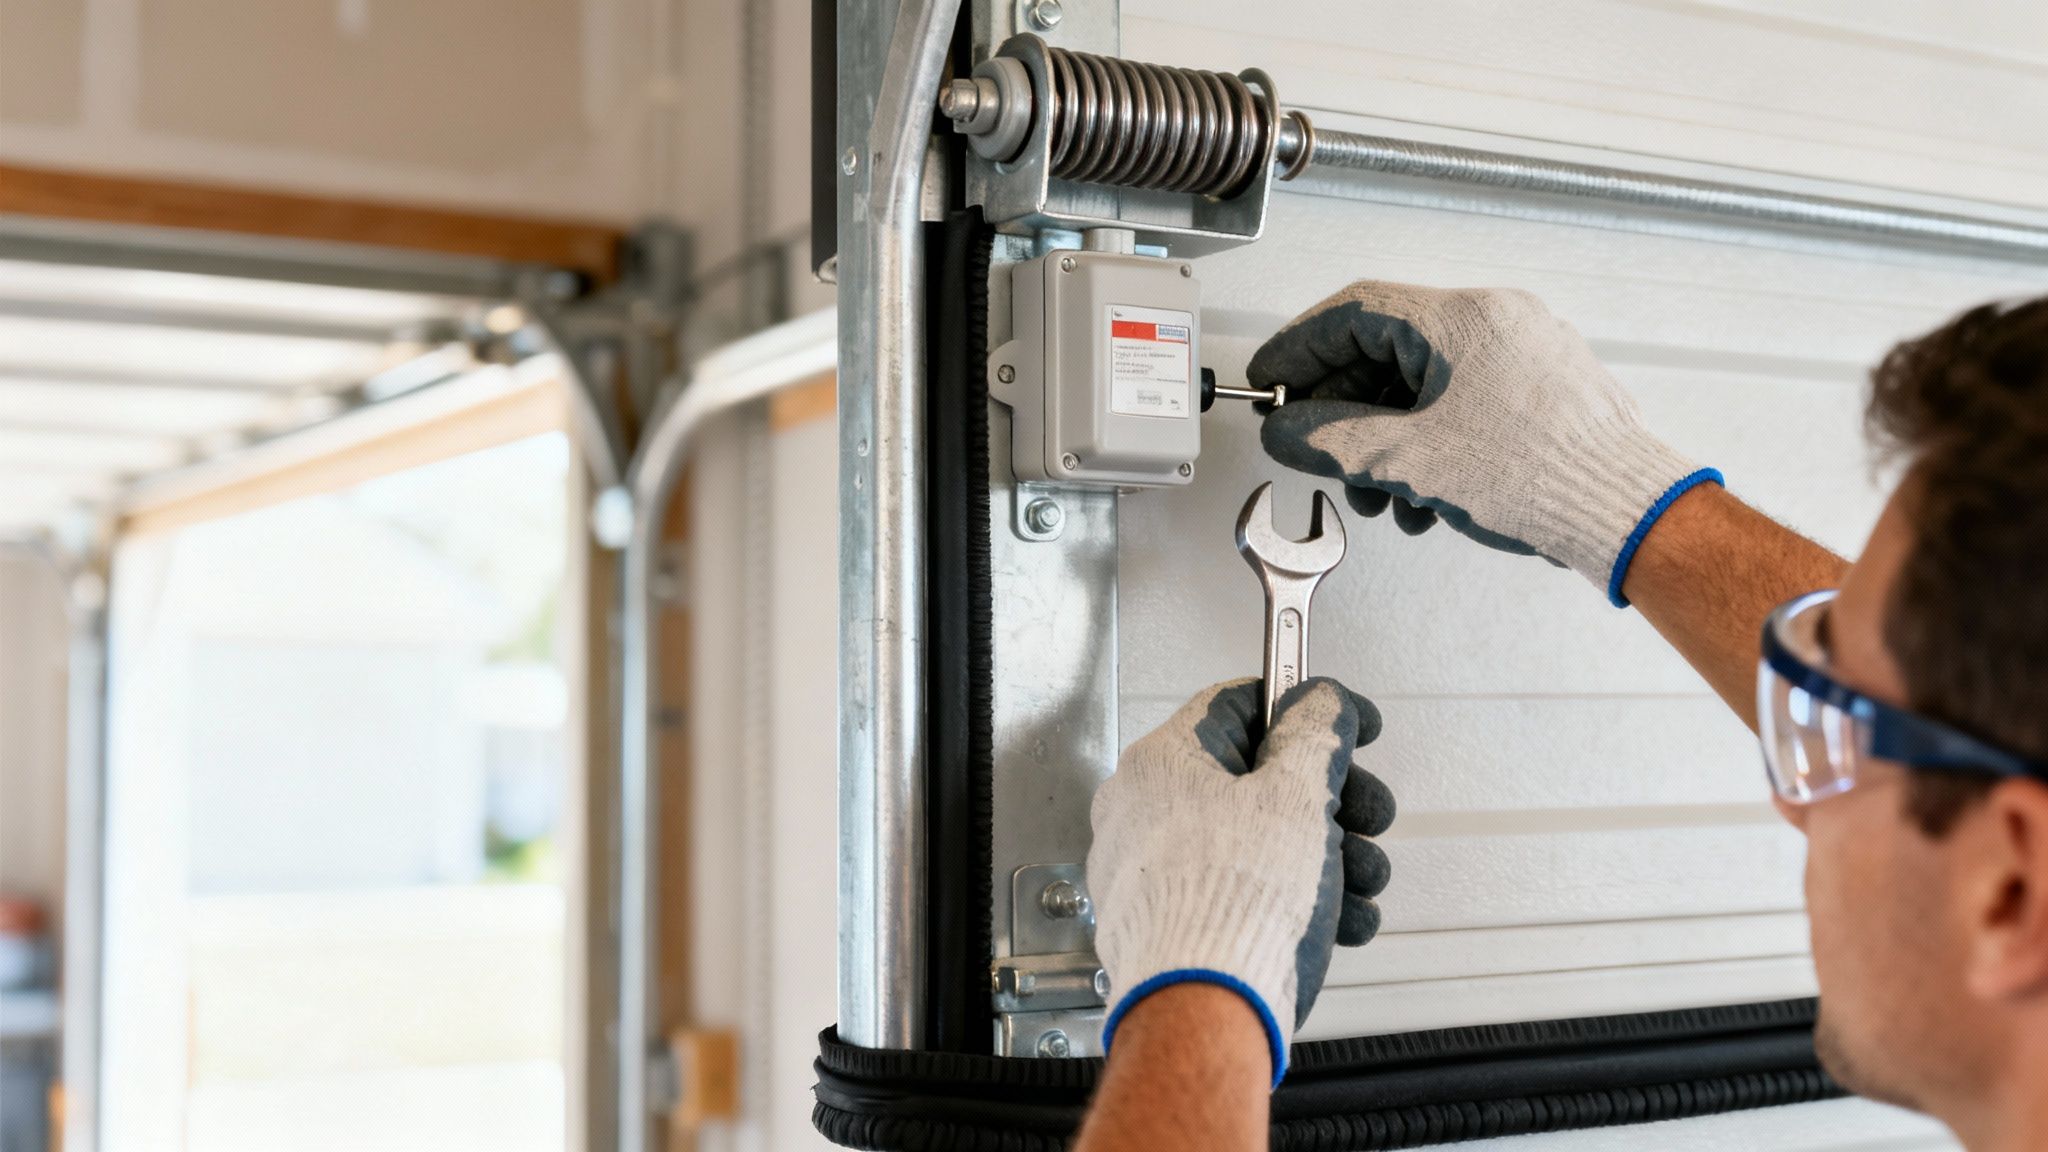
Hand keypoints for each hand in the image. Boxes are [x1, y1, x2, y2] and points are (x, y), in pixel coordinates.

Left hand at [1087, 677, 1394, 1085]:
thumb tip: (1321, 702)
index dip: (1305, 707)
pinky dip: (1292, 896)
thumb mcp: (1297, 797)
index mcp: (1161, 764)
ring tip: (1363, 880)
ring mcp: (1153, 873)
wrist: (1205, 1014)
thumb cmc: (1232, 908)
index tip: (1347, 720)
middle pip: (1255, 778)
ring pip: (1256, 841)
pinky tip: (1341, 918)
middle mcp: (1144, 813)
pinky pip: (1239, 890)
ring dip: (1325, 853)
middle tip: (1368, 815)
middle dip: (1330, 799)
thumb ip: (1316, 737)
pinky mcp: (1169, 925)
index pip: (1238, 704)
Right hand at [1250, 281, 1720, 604]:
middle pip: (1387, 350)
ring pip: (1425, 383)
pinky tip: (1422, 494)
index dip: (1299, 348)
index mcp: (1462, 320)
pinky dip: (1428, 441)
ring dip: (1385, 437)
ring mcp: (1524, 354)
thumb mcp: (1409, 460)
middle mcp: (1497, 322)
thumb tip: (1286, 431)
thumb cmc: (1539, 475)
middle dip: (1343, 408)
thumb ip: (1331, 440)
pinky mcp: (1542, 389)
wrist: (1625, 512)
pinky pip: (1463, 401)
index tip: (1271, 381)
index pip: (1353, 311)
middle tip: (1313, 447)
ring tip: (1378, 494)